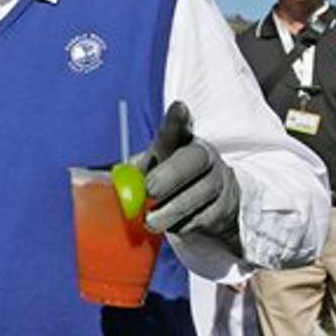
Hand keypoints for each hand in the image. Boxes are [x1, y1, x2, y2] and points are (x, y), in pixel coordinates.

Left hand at [139, 102, 241, 250]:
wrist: (210, 205)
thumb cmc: (168, 181)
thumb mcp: (152, 169)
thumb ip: (133, 172)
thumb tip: (110, 180)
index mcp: (182, 142)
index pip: (179, 128)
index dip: (179, 118)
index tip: (179, 108)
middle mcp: (205, 157)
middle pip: (193, 161)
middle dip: (171, 175)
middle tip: (149, 190)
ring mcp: (219, 182)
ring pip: (198, 196)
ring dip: (171, 211)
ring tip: (151, 221)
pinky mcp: (225, 209)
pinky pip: (201, 220)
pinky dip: (182, 227)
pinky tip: (174, 225)